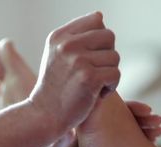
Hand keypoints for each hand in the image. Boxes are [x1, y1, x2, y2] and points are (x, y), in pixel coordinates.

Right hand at [29, 12, 119, 132]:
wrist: (44, 115)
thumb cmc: (55, 88)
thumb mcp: (57, 56)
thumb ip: (77, 36)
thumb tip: (100, 15)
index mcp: (59, 36)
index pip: (96, 20)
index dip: (100, 40)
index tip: (90, 57)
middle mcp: (67, 44)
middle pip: (109, 36)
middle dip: (107, 56)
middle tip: (94, 72)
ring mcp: (78, 60)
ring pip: (115, 57)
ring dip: (109, 74)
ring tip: (92, 85)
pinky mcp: (89, 77)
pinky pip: (116, 74)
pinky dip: (110, 87)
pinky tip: (96, 95)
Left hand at [31, 101, 160, 146]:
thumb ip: (59, 144)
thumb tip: (69, 133)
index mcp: (84, 120)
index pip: (110, 109)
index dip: (128, 108)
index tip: (144, 109)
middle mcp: (96, 129)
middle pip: (123, 118)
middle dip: (141, 117)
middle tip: (155, 120)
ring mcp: (103, 143)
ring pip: (129, 133)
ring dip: (145, 130)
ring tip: (158, 131)